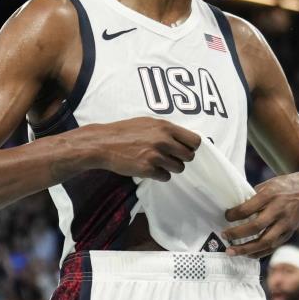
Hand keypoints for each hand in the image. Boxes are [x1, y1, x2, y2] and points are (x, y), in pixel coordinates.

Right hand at [83, 117, 200, 180]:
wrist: (103, 143)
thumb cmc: (125, 131)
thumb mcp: (148, 122)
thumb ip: (166, 130)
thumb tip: (183, 138)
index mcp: (166, 127)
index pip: (194, 141)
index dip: (191, 147)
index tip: (184, 148)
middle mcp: (163, 141)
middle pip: (189, 156)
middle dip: (181, 158)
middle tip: (170, 157)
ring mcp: (155, 156)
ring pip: (179, 168)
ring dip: (171, 167)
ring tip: (159, 163)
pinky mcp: (147, 170)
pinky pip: (166, 177)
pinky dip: (160, 175)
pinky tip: (151, 169)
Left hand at [222, 172, 298, 257]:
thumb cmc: (283, 186)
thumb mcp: (268, 184)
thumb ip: (254, 197)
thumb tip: (236, 210)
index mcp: (270, 195)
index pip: (248, 208)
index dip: (234, 214)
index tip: (226, 217)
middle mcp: (279, 210)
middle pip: (256, 227)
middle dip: (237, 234)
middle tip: (224, 236)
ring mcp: (286, 223)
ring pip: (265, 241)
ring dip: (247, 249)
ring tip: (232, 252)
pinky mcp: (290, 232)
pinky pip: (273, 246)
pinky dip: (259, 252)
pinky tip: (247, 254)